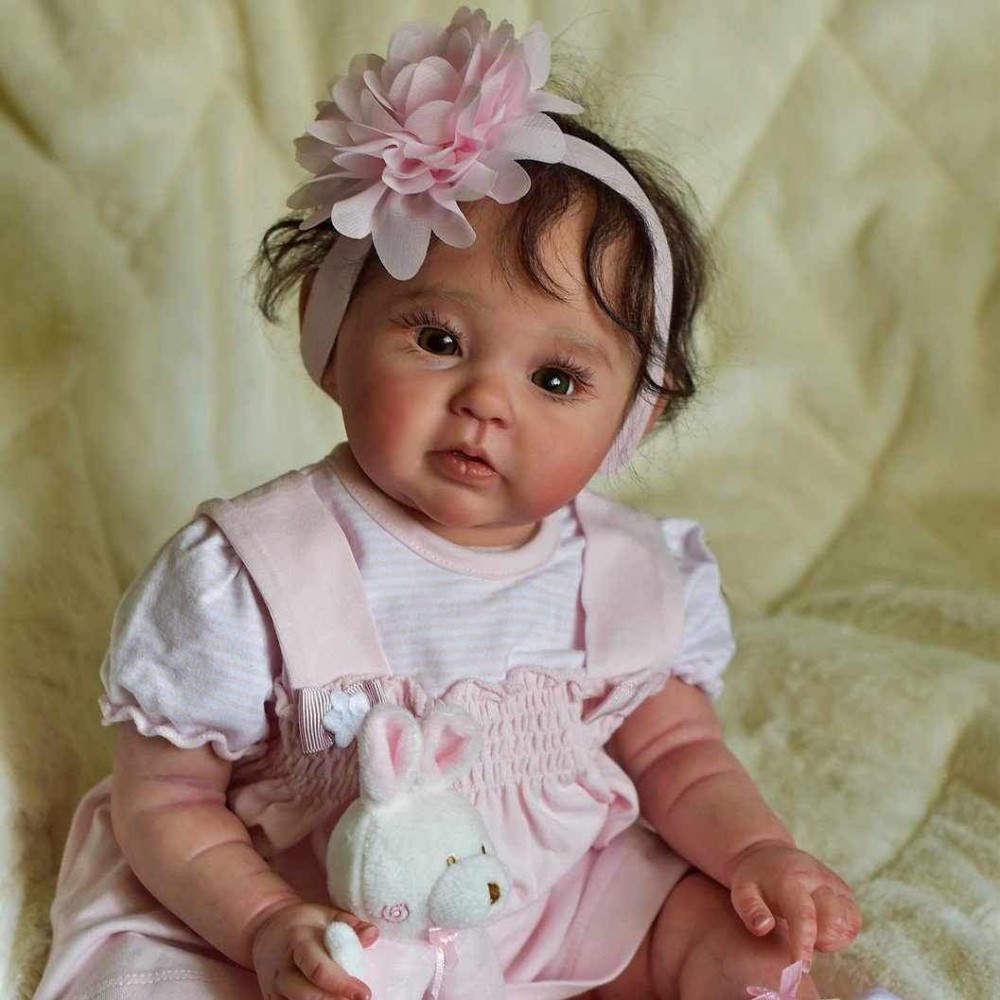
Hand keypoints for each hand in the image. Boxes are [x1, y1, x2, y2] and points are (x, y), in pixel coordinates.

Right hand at [251, 901, 378, 999]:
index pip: (318, 968)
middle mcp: (283, 969)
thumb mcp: (326, 915)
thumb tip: (373, 934)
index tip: (364, 993)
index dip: (341, 984)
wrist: (266, 930)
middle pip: (306, 995)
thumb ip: (350, 924)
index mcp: (298, 942)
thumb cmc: (303, 923)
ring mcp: (274, 989)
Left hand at [728, 841, 861, 967]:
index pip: (804, 915)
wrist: (769, 855)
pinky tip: (821, 929)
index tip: (801, 968)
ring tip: (808, 930)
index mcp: (791, 880)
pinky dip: (841, 933)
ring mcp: (835, 885)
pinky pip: (854, 921)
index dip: (804, 943)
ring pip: (849, 923)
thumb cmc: (754, 880)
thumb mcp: (741, 891)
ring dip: (832, 938)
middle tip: (799, 937)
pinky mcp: (845, 892)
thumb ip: (750, 910)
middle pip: (834, 921)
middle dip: (820, 941)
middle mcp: (819, 880)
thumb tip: (763, 928)